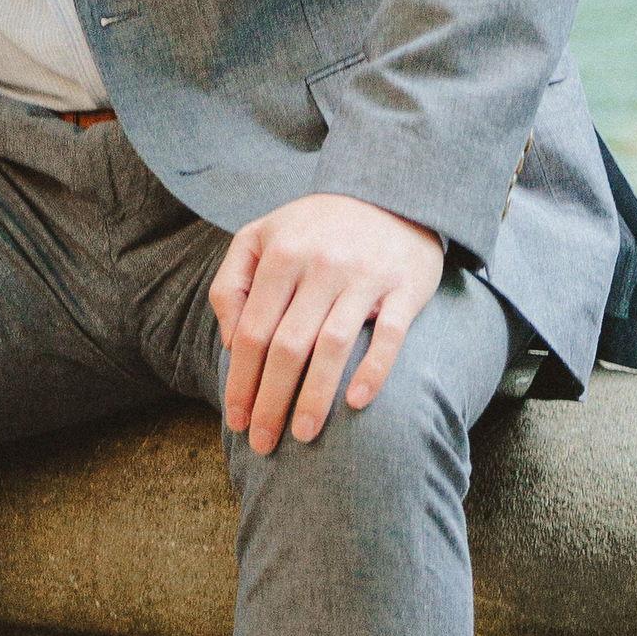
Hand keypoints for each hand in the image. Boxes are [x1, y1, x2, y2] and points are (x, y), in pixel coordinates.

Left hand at [209, 193, 446, 451]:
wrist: (389, 193)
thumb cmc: (312, 228)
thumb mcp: (260, 238)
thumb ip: (232, 283)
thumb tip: (232, 342)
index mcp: (280, 256)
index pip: (253, 332)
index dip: (241, 381)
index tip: (235, 420)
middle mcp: (321, 266)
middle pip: (288, 346)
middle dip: (270, 401)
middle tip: (261, 443)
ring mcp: (364, 277)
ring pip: (333, 346)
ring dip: (315, 397)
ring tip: (302, 436)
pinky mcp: (404, 288)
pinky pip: (389, 336)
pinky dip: (373, 370)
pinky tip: (355, 404)